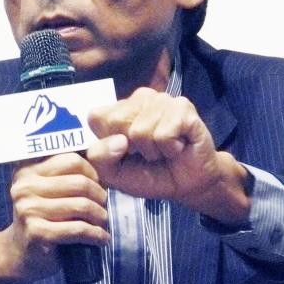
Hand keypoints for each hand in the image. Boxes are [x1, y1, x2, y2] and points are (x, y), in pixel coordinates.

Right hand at [0, 153, 108, 283]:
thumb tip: (121, 142)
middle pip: (79, 182)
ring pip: (81, 206)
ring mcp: (28, 209)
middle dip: (99, 196)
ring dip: (100, 217)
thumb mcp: (56, 189)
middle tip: (104, 207)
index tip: (98, 187)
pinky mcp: (36, 232)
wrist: (20, 253)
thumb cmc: (45, 217)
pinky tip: (101, 238)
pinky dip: (95, 234)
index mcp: (29, 169)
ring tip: (102, 222)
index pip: (73, 160)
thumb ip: (82, 168)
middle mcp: (25, 185)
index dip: (93, 173)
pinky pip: (77, 229)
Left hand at [86, 87, 250, 225]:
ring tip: (164, 149)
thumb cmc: (150, 175)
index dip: (107, 141)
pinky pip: (164, 134)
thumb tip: (118, 140)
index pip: (96, 117)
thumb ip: (100, 158)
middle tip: (147, 152)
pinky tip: (177, 146)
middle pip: (116, 121)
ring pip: (141, 130)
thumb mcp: (115, 174)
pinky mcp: (183, 107)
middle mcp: (140, 98)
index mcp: (119, 108)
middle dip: (132, 148)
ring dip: (153, 151)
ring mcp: (162, 99)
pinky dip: (170, 149)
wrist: (187, 185)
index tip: (124, 152)